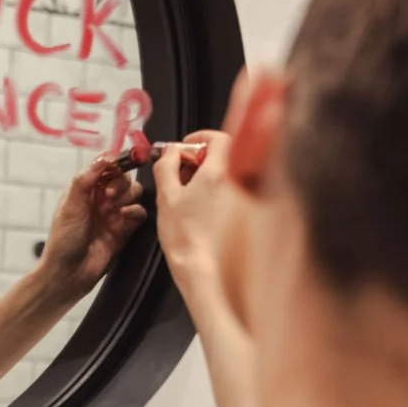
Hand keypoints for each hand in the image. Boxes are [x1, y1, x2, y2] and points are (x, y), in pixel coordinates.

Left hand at [39, 157, 147, 298]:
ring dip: (127, 196)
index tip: (117, 163)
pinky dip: (136, 211)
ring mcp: (114, 214)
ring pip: (133, 193)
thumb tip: (104, 157)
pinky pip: (139, 213)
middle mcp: (101, 199)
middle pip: (123, 177)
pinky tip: (125, 217)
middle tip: (109, 195)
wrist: (69, 273)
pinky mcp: (125, 229)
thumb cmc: (63, 239)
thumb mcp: (70, 206)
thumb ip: (85, 180)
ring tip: (115, 208)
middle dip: (120, 182)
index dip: (113, 162)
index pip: (105, 167)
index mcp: (85, 189)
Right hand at [153, 130, 232, 269]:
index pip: (218, 138)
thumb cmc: (186, 238)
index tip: (185, 146)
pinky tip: (196, 203)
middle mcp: (235, 182)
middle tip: (179, 167)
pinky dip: (213, 187)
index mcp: (218, 173)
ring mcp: (241, 197)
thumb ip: (166, 166)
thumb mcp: (166, 196)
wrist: (201, 268)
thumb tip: (170, 152)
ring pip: (225, 171)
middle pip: (223, 153)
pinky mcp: (240, 210)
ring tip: (184, 188)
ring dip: (205, 172)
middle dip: (199, 155)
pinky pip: (228, 187)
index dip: (199, 138)